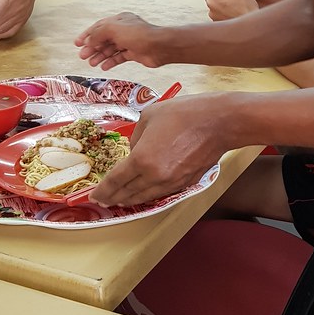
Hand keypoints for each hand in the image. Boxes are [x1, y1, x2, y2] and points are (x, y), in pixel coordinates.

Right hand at [75, 12, 163, 69]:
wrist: (159, 47)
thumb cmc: (140, 35)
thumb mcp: (113, 29)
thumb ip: (98, 34)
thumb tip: (88, 40)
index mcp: (119, 20)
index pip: (99, 27)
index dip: (87, 35)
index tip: (78, 43)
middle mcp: (124, 30)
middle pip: (104, 39)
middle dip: (92, 47)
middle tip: (83, 55)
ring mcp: (129, 42)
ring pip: (110, 49)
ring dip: (100, 56)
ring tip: (91, 63)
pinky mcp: (134, 53)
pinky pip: (119, 58)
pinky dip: (111, 62)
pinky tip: (104, 66)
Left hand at [89, 97, 227, 205]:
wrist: (218, 122)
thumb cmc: (184, 114)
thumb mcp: (149, 117)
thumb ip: (136, 137)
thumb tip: (134, 149)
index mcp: (142, 159)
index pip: (115, 181)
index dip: (103, 190)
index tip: (95, 195)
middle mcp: (155, 176)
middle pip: (128, 193)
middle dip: (113, 197)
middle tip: (103, 200)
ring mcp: (172, 182)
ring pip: (145, 197)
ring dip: (130, 200)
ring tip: (121, 200)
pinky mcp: (186, 183)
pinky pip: (161, 193)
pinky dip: (149, 195)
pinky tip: (144, 193)